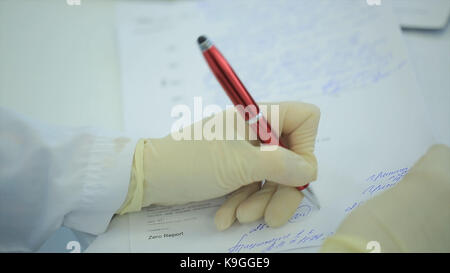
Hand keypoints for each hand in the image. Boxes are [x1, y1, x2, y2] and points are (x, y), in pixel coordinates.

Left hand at [117, 101, 319, 230]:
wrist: (148, 177)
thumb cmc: (192, 163)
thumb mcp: (239, 166)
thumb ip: (280, 166)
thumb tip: (309, 170)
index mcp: (258, 117)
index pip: (303, 118)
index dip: (306, 146)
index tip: (293, 172)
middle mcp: (254, 132)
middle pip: (289, 158)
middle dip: (280, 191)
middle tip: (270, 217)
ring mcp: (242, 151)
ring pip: (270, 177)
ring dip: (257, 201)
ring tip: (238, 217)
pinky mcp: (230, 169)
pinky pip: (249, 185)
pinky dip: (241, 202)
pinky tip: (225, 217)